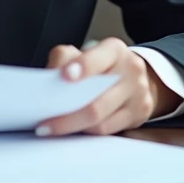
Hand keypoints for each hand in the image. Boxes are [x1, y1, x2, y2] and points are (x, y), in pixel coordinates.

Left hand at [35, 38, 181, 136]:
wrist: (133, 76)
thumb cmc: (100, 65)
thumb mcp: (84, 53)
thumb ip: (65, 59)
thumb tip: (49, 78)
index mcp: (114, 50)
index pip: (97, 59)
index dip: (81, 68)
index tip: (64, 76)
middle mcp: (130, 70)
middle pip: (97, 100)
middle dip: (67, 115)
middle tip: (44, 124)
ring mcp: (139, 94)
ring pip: (101, 120)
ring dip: (73, 127)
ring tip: (52, 129)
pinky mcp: (139, 114)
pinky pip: (107, 130)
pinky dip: (86, 132)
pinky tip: (72, 131)